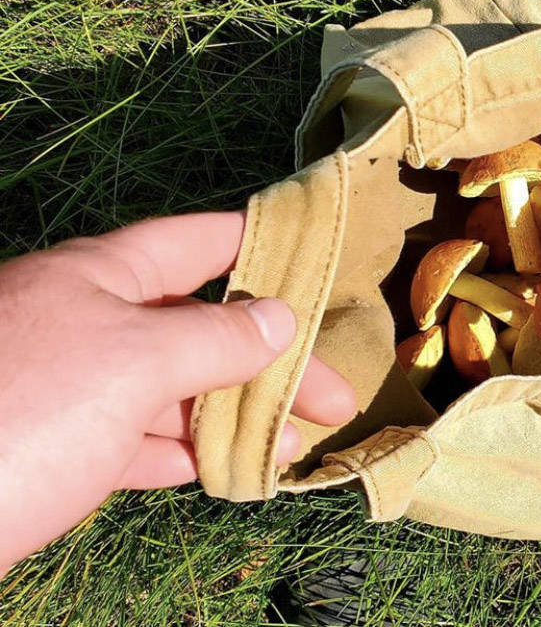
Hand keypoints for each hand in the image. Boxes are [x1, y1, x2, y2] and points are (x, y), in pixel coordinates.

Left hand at [0, 212, 356, 573]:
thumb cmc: (23, 412)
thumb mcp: (132, 361)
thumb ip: (213, 338)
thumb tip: (277, 319)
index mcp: (98, 278)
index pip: (197, 243)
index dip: (260, 246)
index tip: (319, 261)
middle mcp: (84, 323)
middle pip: (197, 327)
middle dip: (269, 361)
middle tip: (334, 400)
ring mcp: (68, 388)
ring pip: (172, 390)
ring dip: (236, 415)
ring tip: (296, 445)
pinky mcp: (53, 449)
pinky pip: (137, 441)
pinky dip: (186, 454)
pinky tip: (226, 471)